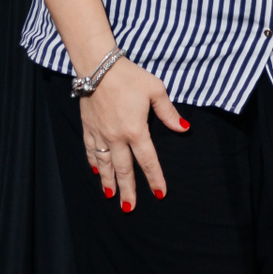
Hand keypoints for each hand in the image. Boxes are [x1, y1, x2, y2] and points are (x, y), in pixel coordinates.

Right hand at [79, 57, 186, 211]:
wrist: (98, 65)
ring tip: (111, 196)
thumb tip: (183, 128)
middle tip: (129, 208)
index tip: (160, 194)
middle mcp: (117, 137)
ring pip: (104, 164)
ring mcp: (100, 133)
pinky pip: (91, 149)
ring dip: (108, 181)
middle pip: (123, 169)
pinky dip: (93, 162)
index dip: (155, 178)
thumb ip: (168, 112)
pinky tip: (95, 170)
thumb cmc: (129, 76)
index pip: (148, 160)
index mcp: (136, 130)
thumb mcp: (155, 89)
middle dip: (128, 190)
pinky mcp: (88, 126)